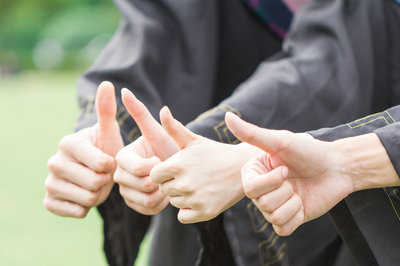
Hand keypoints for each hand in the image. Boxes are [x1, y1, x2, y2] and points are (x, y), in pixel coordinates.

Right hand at [44, 81, 123, 217]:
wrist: (94, 171)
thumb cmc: (105, 149)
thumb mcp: (108, 131)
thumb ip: (106, 110)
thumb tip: (108, 83)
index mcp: (67, 143)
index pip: (101, 164)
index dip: (111, 166)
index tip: (108, 161)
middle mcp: (53, 161)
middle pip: (93, 183)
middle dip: (104, 182)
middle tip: (102, 175)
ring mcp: (49, 182)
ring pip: (86, 199)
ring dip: (97, 194)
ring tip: (95, 183)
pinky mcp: (49, 201)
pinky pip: (75, 212)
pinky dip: (86, 208)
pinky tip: (85, 196)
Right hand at [113, 89, 175, 214]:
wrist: (177, 168)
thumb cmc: (167, 147)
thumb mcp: (155, 131)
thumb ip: (139, 112)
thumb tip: (123, 90)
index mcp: (120, 157)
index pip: (135, 167)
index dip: (152, 165)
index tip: (160, 158)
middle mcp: (117, 175)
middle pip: (141, 185)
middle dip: (160, 179)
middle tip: (165, 170)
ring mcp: (123, 192)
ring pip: (146, 200)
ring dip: (163, 191)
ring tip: (166, 180)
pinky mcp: (132, 206)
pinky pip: (149, 210)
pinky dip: (162, 203)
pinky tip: (164, 192)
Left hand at [150, 107, 259, 222]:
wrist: (241, 168)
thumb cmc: (213, 152)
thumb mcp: (193, 140)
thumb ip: (173, 127)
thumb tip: (162, 109)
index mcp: (177, 165)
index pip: (154, 176)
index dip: (163, 173)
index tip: (176, 169)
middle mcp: (184, 184)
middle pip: (163, 190)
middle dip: (172, 184)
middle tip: (189, 177)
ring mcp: (195, 199)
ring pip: (174, 203)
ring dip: (181, 197)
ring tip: (197, 185)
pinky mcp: (205, 213)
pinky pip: (182, 217)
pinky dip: (188, 211)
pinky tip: (199, 198)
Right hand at [225, 112, 353, 235]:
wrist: (337, 167)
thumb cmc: (308, 151)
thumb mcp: (279, 141)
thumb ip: (251, 133)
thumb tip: (226, 116)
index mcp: (254, 172)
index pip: (251, 188)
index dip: (271, 182)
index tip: (286, 169)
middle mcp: (261, 190)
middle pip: (262, 204)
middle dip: (285, 191)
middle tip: (294, 179)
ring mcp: (274, 205)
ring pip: (273, 217)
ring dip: (293, 203)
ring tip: (299, 190)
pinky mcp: (287, 219)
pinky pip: (283, 229)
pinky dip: (296, 217)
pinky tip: (302, 204)